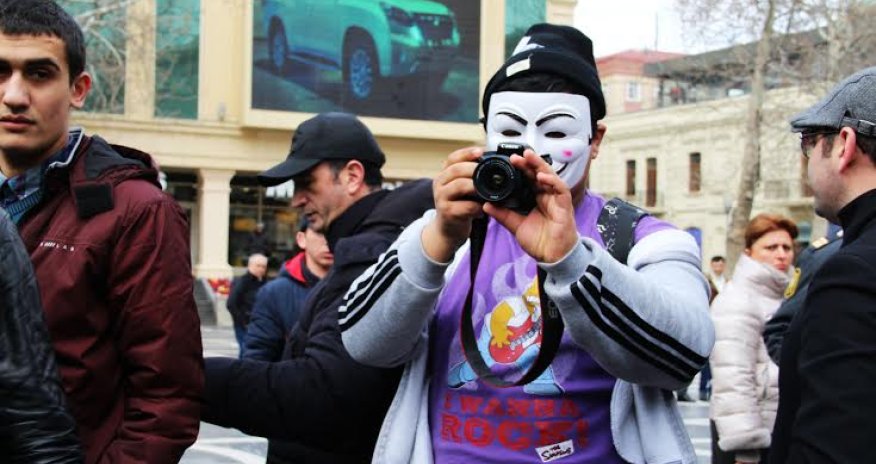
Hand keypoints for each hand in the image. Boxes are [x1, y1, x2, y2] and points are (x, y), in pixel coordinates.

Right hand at [422, 147, 484, 261]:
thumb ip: (470, 176)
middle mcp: (439, 183)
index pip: (453, 158)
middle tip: (489, 171)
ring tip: (488, 190)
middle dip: (474, 168)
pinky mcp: (447, 213)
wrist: (447, 230)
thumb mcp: (461, 188)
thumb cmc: (459, 206)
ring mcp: (441, 198)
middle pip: (456, 170)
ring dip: (476, 186)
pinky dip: (477, 207)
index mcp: (444, 174)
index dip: (467, 153)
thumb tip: (490, 162)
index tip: (481, 151)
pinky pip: (465, 206)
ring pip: (459, 186)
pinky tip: (484, 209)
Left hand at [484, 149, 578, 262]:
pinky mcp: (565, 205)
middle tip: (515, 156)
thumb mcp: (515, 225)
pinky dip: (552, 181)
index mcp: (536, 197)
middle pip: (538, 173)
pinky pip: (560, 189)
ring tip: (528, 157)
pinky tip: (542, 177)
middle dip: (528, 162)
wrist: (552, 257)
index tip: (507, 162)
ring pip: (549, 175)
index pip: (528, 178)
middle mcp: (547, 195)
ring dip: (539, 165)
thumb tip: (485, 205)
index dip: (520, 168)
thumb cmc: (539, 241)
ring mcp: (556, 199)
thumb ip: (502, 214)